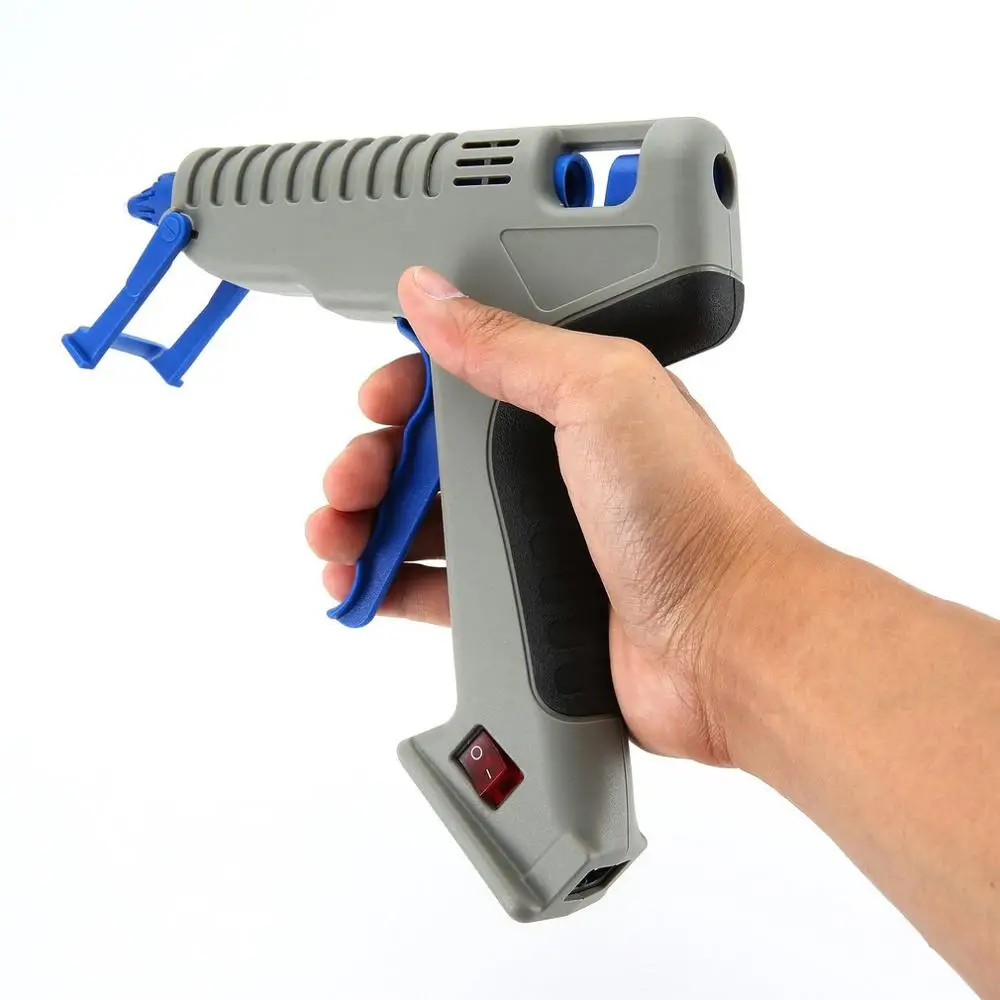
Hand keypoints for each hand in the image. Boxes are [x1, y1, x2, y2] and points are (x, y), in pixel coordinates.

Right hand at [307, 267, 797, 764]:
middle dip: (372, 463)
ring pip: (423, 523)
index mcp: (568, 403)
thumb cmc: (687, 514)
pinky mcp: (524, 603)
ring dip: (366, 525)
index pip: (463, 379)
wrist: (726, 638)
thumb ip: (510, 343)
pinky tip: (359, 585)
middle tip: (346, 483)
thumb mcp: (598, 393)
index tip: (375, 402)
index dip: (408, 388)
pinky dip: (391, 585)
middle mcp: (548, 468)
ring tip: (333, 540)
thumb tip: (434, 294)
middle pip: (429, 455)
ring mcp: (534, 538)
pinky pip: (438, 589)